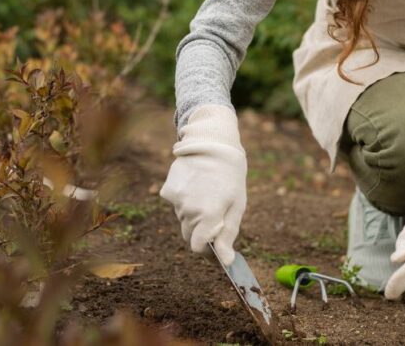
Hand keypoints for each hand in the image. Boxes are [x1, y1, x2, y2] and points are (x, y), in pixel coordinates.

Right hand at [159, 105, 246, 264]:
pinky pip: (175, 205)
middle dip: (201, 231)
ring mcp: (176, 200)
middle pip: (189, 234)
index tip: (215, 244)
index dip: (207, 249)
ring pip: (182, 219)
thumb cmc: (230, 176)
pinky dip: (184, 201)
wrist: (212, 143)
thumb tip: (226, 261)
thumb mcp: (236, 205)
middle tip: (214, 214)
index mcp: (209, 215)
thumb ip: (228, 235)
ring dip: (193, 214)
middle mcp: (189, 210)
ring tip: (207, 193)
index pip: (198, 247)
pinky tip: (195, 185)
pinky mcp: (168, 190)